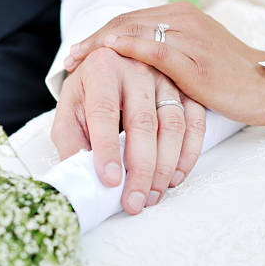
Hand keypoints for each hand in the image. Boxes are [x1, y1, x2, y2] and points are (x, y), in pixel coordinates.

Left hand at [52, 48, 205, 214]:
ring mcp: (165, 78)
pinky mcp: (185, 90)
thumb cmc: (88, 93)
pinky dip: (188, 154)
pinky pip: (195, 122)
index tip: (110, 181)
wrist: (111, 63)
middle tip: (134, 201)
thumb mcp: (69, 111)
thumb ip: (71, 142)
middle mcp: (136, 69)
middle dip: (140, 168)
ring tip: (151, 196)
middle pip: (143, 122)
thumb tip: (84, 178)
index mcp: (101, 69)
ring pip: (173, 125)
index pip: (104, 112)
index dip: (107, 149)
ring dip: (165, 167)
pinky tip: (175, 177)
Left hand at [64, 2, 264, 124]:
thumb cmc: (232, 77)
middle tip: (71, 58)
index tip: (79, 52)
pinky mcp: (196, 61)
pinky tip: (107, 51)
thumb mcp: (196, 57)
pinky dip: (128, 48)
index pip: (130, 20)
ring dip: (101, 46)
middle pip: (126, 23)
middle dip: (94, 40)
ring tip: (77, 61)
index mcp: (182, 16)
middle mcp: (184, 19)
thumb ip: (169, 53)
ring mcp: (190, 37)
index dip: (101, 35)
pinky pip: (156, 49)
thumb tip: (136, 66)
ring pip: (135, 32)